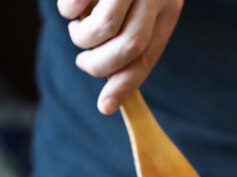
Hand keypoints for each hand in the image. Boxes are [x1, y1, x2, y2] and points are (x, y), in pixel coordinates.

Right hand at [57, 0, 182, 114]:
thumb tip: (111, 91)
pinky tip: (72, 4)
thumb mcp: (147, 1)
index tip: (104, 107)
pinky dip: (67, 11)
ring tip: (78, 27)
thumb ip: (135, 35)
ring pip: (102, 29)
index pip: (148, 56)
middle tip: (84, 61)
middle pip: (128, 47)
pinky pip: (75, 4)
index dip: (126, 85)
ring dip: (82, 38)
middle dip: (99, 66)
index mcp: (168, 7)